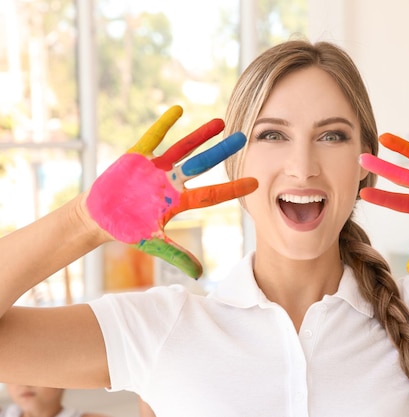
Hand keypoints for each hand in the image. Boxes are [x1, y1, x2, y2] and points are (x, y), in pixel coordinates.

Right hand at [86, 105, 257, 277]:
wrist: (99, 217)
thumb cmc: (127, 229)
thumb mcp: (154, 244)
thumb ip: (177, 257)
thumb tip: (201, 275)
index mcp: (178, 201)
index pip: (212, 193)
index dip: (233, 188)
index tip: (256, 182)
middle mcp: (172, 181)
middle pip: (203, 164)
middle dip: (223, 152)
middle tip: (245, 138)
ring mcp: (156, 168)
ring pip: (184, 148)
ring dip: (201, 135)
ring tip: (221, 122)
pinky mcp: (138, 156)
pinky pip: (153, 137)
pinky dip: (164, 124)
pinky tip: (179, 110)